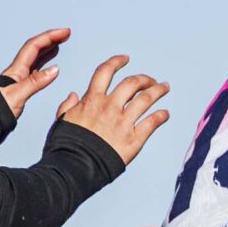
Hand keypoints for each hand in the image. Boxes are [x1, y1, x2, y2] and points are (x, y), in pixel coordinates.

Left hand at [0, 27, 70, 119]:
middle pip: (36, 48)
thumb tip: (54, 70)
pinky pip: (35, 68)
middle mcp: (18, 70)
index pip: (35, 46)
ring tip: (60, 43)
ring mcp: (19, 78)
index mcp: (17, 69)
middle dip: (51, 38)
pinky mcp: (21, 86)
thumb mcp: (17, 95)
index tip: (64, 32)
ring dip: (48, 48)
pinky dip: (44, 63)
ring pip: (36, 57)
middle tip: (66, 34)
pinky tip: (49, 66)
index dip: (50, 37)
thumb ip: (36, 82)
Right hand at [56, 56, 171, 162]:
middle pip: (132, 83)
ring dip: (158, 91)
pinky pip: (152, 123)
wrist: (75, 167)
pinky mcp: (133, 139)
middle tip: (151, 80)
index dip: (117, 62)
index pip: (106, 72)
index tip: (126, 59)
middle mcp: (110, 107)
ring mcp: (123, 122)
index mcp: (92, 100)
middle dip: (144, 79)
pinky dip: (161, 116)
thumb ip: (68, 106)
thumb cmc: (66, 146)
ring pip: (146, 99)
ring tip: (164, 88)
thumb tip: (74, 94)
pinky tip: (165, 113)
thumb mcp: (62, 121)